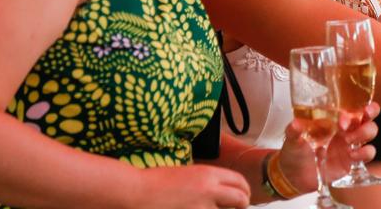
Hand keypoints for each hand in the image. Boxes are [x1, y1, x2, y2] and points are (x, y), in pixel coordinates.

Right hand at [135, 165, 249, 207]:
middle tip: (238, 208)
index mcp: (208, 174)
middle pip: (241, 199)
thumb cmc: (156, 182)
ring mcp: (202, 207)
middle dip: (243, 205)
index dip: (244, 191)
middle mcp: (209, 189)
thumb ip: (208, 182)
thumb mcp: (188, 174)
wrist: (136, 192)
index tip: (243, 196)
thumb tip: (221, 191)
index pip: (239, 182)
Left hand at [277, 103, 380, 188]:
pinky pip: (368, 153)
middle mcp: (346, 128)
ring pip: (371, 131)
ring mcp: (350, 144)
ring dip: (364, 133)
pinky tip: (352, 156)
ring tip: (348, 141)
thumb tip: (295, 123)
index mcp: (333, 118)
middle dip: (368, 115)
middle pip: (367, 115)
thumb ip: (294, 131)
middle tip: (354, 122)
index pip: (352, 105)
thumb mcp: (292, 138)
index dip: (354, 106)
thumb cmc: (295, 151)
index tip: (343, 116)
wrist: (294, 175)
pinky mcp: (352, 160)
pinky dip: (365, 153)